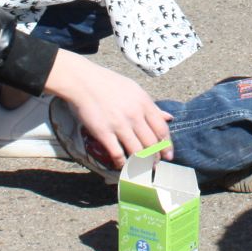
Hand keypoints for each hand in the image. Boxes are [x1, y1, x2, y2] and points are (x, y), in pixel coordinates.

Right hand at [44, 51, 172, 167]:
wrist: (83, 81)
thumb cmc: (109, 83)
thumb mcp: (135, 90)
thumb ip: (151, 106)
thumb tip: (168, 117)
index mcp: (144, 103)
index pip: (162, 129)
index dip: (167, 145)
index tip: (168, 155)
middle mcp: (135, 115)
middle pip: (152, 143)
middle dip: (156, 157)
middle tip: (155, 164)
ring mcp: (119, 125)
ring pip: (137, 151)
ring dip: (142, 163)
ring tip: (143, 169)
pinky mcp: (104, 133)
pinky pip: (117, 154)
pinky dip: (122, 163)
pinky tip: (122, 165)